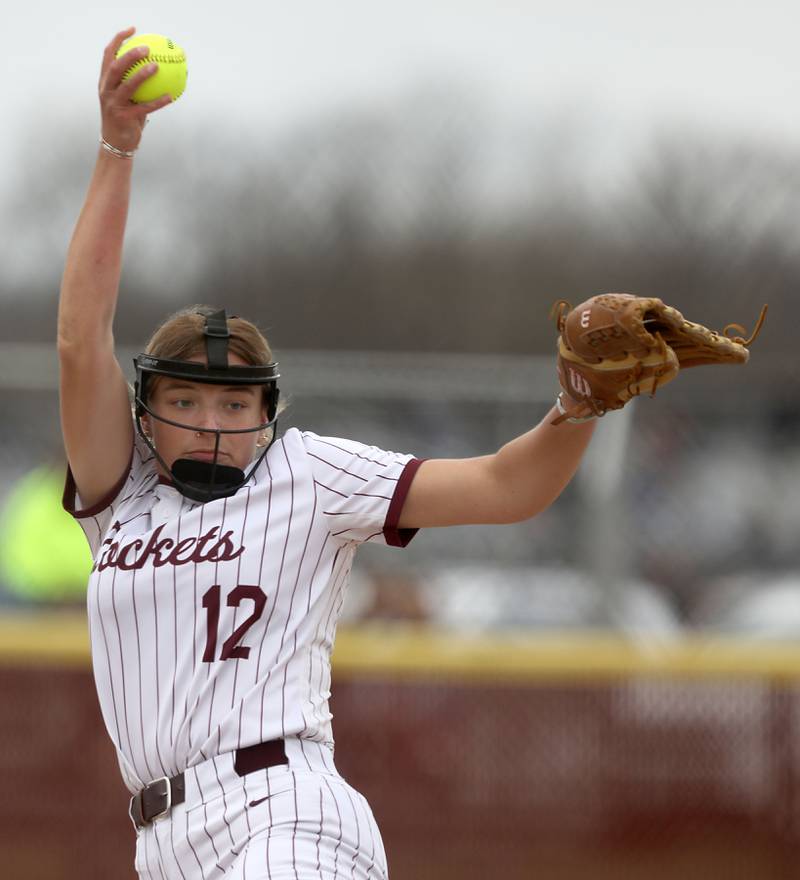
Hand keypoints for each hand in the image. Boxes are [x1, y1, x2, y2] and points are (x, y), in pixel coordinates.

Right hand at [98, 27, 172, 152]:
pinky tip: (170, 96)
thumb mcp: (127, 99)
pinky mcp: (123, 118)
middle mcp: (106, 90)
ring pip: (127, 86)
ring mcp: (113, 104)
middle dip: (129, 54)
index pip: (108, 55)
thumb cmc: (125, 118)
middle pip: (116, 67)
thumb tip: (159, 68)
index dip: (118, 40)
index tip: (133, 30)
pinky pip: (144, 108)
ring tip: (156, 66)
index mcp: (105, 82)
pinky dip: (157, 102)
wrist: (116, 144)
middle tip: (146, 47)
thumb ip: (137, 84)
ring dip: (142, 74)